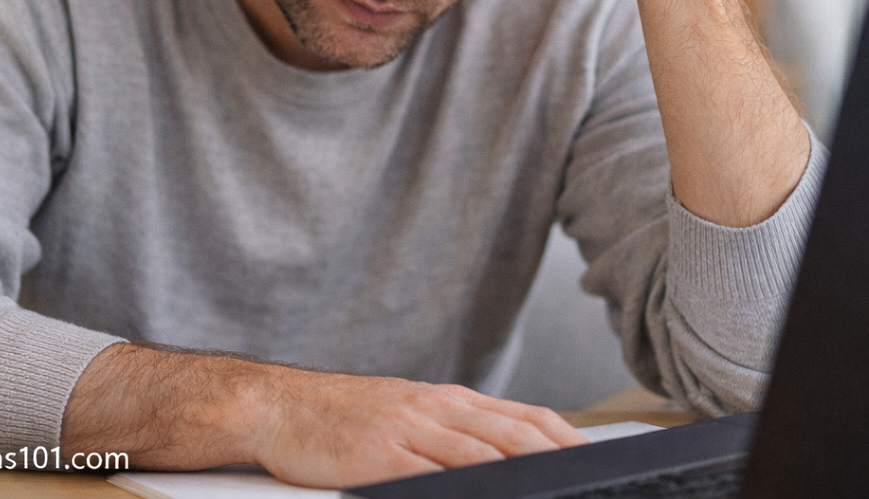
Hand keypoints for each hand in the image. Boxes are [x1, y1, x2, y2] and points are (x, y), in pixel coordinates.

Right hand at [252, 366, 587, 487]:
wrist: (284, 405)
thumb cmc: (348, 416)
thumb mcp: (410, 414)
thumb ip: (456, 436)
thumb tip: (507, 463)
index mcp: (449, 400)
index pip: (528, 418)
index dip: (571, 444)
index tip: (604, 468)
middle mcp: (437, 408)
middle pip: (517, 437)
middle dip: (564, 464)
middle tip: (599, 487)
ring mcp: (409, 429)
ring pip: (483, 456)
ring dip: (524, 479)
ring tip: (557, 496)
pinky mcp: (379, 455)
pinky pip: (431, 477)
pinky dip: (465, 491)